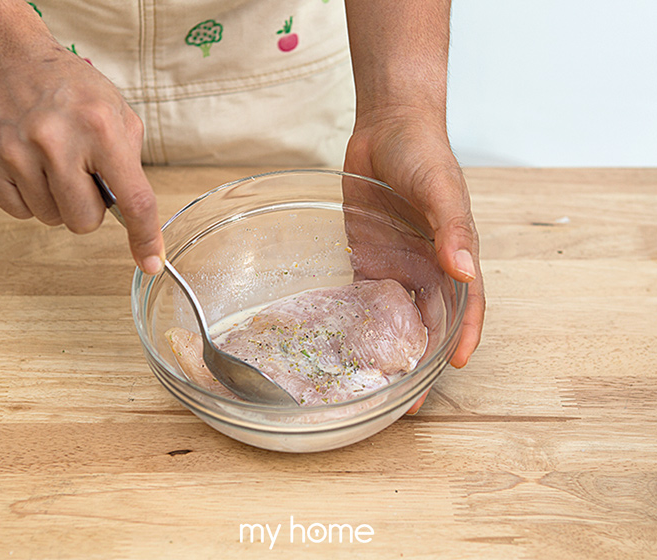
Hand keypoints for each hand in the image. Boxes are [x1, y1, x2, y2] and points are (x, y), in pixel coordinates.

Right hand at [0, 39, 164, 273]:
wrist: (11, 60)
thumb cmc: (72, 91)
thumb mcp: (119, 115)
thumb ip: (130, 166)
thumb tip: (136, 219)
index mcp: (100, 129)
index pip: (133, 200)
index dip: (145, 237)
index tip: (151, 262)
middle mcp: (57, 141)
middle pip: (84, 221)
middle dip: (89, 207)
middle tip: (82, 173)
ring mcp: (16, 153)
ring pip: (52, 219)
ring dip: (59, 200)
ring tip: (54, 162)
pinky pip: (21, 213)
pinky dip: (31, 197)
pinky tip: (31, 165)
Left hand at [344, 108, 485, 412]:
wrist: (386, 128)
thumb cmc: (423, 154)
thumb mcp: (441, 187)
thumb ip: (452, 227)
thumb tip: (465, 272)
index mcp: (454, 254)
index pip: (465, 305)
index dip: (463, 335)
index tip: (453, 366)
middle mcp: (428, 268)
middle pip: (429, 322)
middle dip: (422, 359)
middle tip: (408, 399)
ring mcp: (397, 266)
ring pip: (397, 319)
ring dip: (391, 351)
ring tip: (377, 385)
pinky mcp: (367, 260)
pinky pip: (365, 300)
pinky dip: (361, 326)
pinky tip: (349, 349)